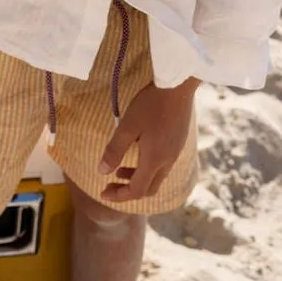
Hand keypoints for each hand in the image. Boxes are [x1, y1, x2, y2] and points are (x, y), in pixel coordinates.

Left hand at [97, 77, 198, 202]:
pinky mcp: (179, 142)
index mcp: (154, 160)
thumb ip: (114, 150)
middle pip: (149, 188)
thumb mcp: (127, 126)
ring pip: (157, 176)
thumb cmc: (151, 104)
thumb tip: (102, 172)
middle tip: (111, 184)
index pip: (137, 190)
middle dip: (128, 190)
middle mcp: (168, 161)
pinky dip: (148, 167)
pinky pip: (163, 165)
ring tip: (121, 169)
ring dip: (138, 178)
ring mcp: (176, 152)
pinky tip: (139, 151)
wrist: (178, 85)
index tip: (103, 192)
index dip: (119, 196)